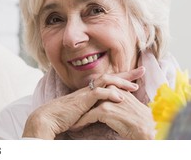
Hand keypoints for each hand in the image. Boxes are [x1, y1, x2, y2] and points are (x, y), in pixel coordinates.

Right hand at [21, 67, 144, 138]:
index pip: (108, 80)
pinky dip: (110, 94)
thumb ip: (92, 108)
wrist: (48, 118)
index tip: (136, 75)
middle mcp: (88, 88)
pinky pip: (98, 93)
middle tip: (142, 70)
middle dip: (127, 73)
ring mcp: (85, 93)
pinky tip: (120, 98)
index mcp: (89, 91)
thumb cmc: (63, 117)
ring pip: (106, 80)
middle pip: (110, 76)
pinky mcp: (82, 99)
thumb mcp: (81, 111)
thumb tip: (104, 111)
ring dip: (121, 82)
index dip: (123, 76)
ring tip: (134, 86)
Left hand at [69, 85, 154, 139]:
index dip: (89, 98)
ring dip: (79, 114)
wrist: (147, 129)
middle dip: (82, 105)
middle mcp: (114, 91)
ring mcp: (109, 99)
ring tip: (72, 120)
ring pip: (88, 106)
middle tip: (73, 112)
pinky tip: (76, 127)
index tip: (81, 105)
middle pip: (92, 96)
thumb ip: (118, 100)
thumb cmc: (139, 120)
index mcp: (120, 88)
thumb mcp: (128, 105)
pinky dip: (81, 122)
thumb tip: (108, 104)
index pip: (100, 89)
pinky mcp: (106, 110)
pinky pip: (89, 116)